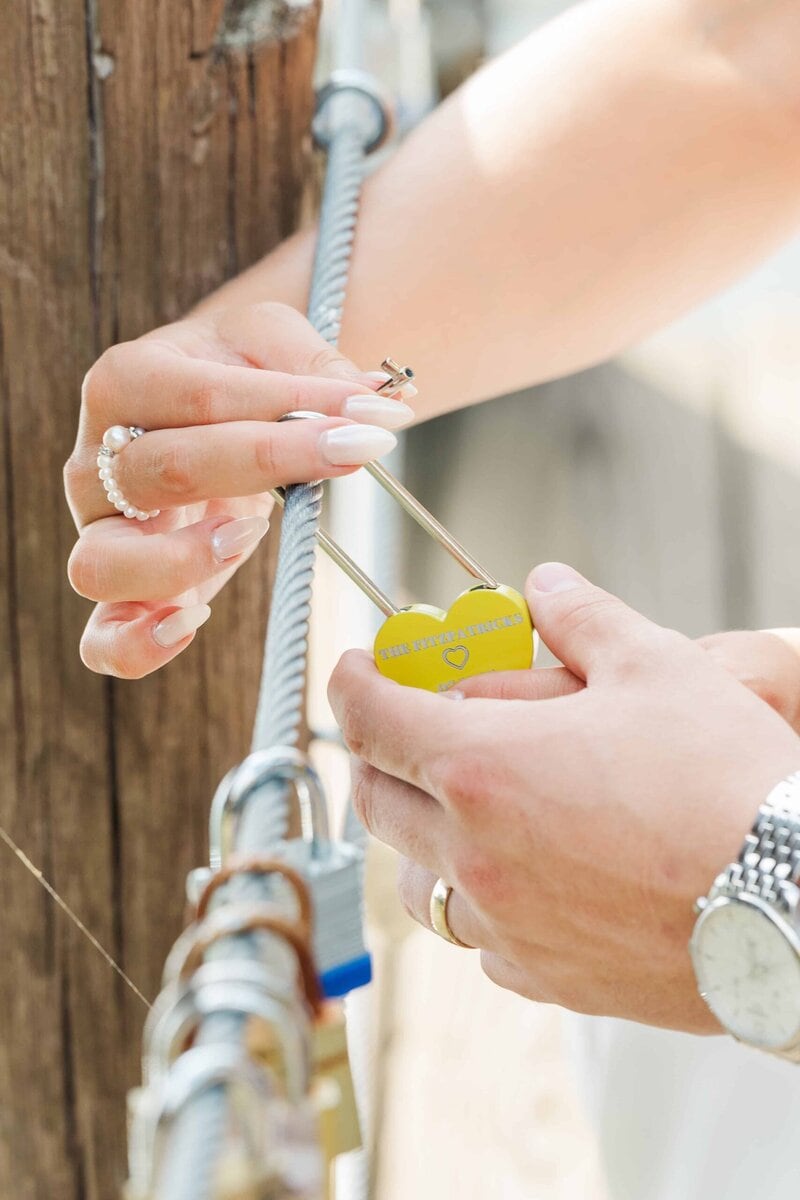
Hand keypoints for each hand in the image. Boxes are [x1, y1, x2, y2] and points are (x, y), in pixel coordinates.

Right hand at [64, 302, 413, 677]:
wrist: (206, 399)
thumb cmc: (235, 369)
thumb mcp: (271, 340)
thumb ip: (315, 368)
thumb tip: (375, 403)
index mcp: (126, 381)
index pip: (204, 398)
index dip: (293, 410)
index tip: (374, 420)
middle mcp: (97, 460)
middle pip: (165, 470)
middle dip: (269, 463)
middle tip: (352, 454)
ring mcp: (100, 530)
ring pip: (102, 564)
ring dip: (181, 560)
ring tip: (247, 538)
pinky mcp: (121, 590)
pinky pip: (103, 637)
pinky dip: (138, 644)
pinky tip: (194, 624)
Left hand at [328, 564, 799, 1032]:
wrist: (792, 903)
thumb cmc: (724, 782)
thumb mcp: (657, 666)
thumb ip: (584, 618)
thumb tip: (546, 586)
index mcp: (480, 766)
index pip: (370, 718)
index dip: (351, 682)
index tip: (356, 667)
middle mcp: (473, 851)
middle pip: (378, 799)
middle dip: (378, 754)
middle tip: (405, 728)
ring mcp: (504, 922)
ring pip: (418, 880)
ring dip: (422, 836)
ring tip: (461, 809)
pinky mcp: (544, 975)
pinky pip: (481, 936)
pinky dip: (481, 899)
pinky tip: (524, 877)